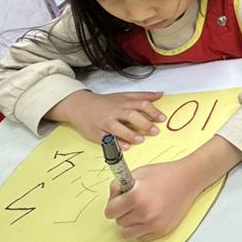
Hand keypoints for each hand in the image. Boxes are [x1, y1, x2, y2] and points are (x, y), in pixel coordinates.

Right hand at [48, 90, 164, 148]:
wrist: (80, 105)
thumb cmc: (105, 102)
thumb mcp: (124, 95)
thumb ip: (142, 96)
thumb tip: (160, 94)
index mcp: (123, 102)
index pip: (141, 104)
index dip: (153, 111)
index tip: (162, 119)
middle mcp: (115, 111)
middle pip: (130, 115)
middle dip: (144, 123)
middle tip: (155, 131)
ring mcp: (104, 122)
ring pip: (117, 127)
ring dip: (129, 134)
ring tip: (140, 140)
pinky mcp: (96, 132)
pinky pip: (106, 139)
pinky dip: (115, 143)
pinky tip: (125, 147)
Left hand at [104, 136, 241, 240]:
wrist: (188, 179)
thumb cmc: (164, 174)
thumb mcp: (138, 173)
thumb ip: (120, 185)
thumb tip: (112, 198)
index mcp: (136, 197)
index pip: (110, 212)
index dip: (113, 204)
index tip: (119, 201)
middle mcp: (145, 213)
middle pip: (119, 222)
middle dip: (124, 212)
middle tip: (134, 202)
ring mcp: (154, 224)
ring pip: (127, 233)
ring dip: (131, 223)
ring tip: (141, 211)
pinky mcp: (162, 231)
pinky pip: (141, 237)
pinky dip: (142, 229)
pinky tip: (150, 216)